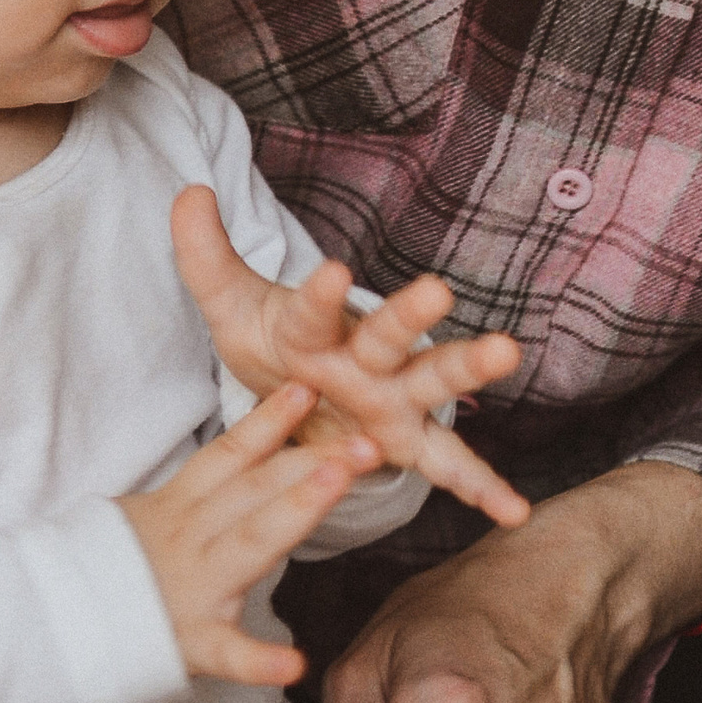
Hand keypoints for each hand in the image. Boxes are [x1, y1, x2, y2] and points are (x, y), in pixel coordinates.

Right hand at [120, 383, 379, 687]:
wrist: (53, 624)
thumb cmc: (114, 570)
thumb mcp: (152, 516)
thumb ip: (205, 492)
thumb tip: (257, 454)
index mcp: (181, 505)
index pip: (232, 455)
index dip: (271, 420)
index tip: (310, 387)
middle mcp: (191, 536)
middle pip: (258, 489)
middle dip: (313, 460)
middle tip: (367, 441)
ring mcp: (193, 587)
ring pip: (250, 543)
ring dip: (294, 511)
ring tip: (338, 483)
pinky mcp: (189, 642)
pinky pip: (227, 652)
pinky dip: (258, 660)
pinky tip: (294, 664)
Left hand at [170, 186, 528, 528]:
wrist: (298, 398)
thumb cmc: (273, 345)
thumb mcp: (233, 312)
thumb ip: (207, 258)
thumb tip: (188, 193)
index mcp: (317, 327)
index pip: (313, 310)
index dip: (319, 295)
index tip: (331, 272)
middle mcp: (365, 356)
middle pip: (390, 333)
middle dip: (411, 314)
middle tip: (437, 290)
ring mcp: (394, 398)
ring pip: (433, 382)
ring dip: (468, 368)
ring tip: (506, 349)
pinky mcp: (407, 441)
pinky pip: (448, 466)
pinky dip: (482, 485)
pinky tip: (513, 509)